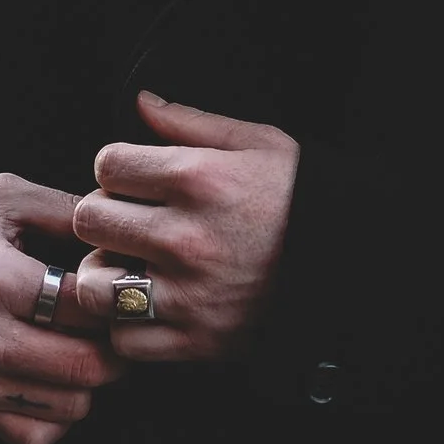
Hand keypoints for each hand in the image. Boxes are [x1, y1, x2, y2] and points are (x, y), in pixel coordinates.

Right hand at [0, 173, 127, 443]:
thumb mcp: (4, 196)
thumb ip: (66, 211)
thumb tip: (120, 233)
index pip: (85, 306)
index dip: (115, 297)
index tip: (118, 288)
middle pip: (86, 366)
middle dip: (116, 346)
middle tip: (115, 325)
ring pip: (69, 406)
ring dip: (89, 380)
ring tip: (82, 346)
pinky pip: (33, 436)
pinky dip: (55, 415)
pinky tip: (52, 378)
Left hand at [71, 90, 300, 362]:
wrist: (354, 265)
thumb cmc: (304, 200)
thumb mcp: (261, 143)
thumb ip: (192, 122)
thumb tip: (140, 103)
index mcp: (199, 178)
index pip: (107, 163)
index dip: (118, 169)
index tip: (136, 180)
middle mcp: (186, 235)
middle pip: (90, 218)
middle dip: (106, 216)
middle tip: (131, 222)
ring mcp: (188, 293)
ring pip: (94, 284)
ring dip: (106, 274)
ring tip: (131, 266)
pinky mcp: (196, 340)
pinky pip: (124, 338)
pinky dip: (129, 326)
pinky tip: (150, 305)